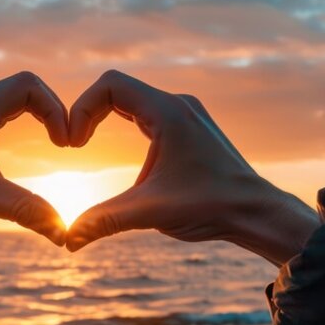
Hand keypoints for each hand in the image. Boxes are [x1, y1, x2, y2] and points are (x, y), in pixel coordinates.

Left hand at [0, 72, 67, 245]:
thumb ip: (24, 210)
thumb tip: (62, 231)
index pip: (29, 86)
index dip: (55, 108)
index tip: (63, 143)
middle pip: (24, 89)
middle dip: (51, 112)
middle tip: (64, 143)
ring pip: (9, 102)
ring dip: (35, 118)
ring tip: (52, 147)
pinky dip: (17, 127)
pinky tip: (17, 156)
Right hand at [64, 70, 320, 265]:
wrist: (256, 213)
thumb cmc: (210, 206)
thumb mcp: (149, 211)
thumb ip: (104, 220)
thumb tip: (67, 240)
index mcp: (169, 112)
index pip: (110, 85)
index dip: (82, 108)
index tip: (74, 144)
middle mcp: (179, 105)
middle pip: (118, 89)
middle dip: (89, 113)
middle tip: (76, 145)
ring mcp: (187, 114)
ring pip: (134, 100)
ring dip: (107, 118)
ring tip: (89, 145)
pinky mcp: (191, 128)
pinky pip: (149, 113)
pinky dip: (127, 125)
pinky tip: (124, 155)